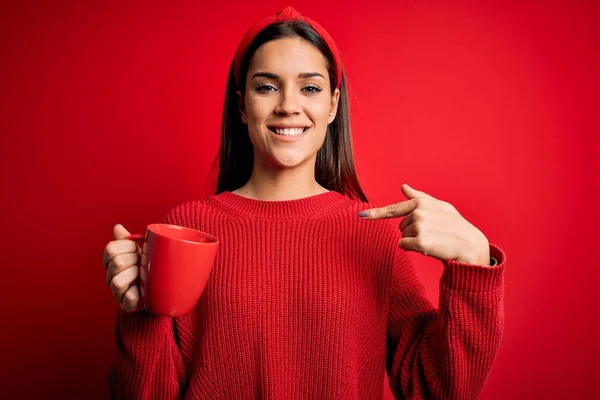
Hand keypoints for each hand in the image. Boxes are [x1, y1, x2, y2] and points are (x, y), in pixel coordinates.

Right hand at [103, 224, 143, 311]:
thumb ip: (127, 240)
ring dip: (135, 276)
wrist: (156, 290)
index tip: (138, 249)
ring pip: (117, 281)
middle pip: (116, 262)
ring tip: (144, 275)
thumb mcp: (138, 251)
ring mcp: (117, 292)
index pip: (111, 249)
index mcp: (111, 261)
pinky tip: (143, 289)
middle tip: (143, 262)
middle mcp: (111, 276)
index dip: (127, 247)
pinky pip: (128, 298)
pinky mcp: (126, 305)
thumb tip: (117, 227)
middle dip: (134, 259)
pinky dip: (137, 293)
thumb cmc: (144, 267)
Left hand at [359, 183, 489, 265]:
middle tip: (433, 232)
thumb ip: (419, 197)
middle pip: (401, 226)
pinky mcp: (420, 243)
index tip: (361, 216)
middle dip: (413, 231)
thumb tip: (403, 186)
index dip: (375, 213)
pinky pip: (405, 246)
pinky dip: (414, 249)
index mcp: (421, 203)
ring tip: (434, 238)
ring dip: (415, 240)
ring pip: (403, 237)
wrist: (470, 244)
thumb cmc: (454, 225)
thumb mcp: (439, 206)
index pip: (394, 209)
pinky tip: (430, 247)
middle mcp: (418, 213)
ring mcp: (419, 228)